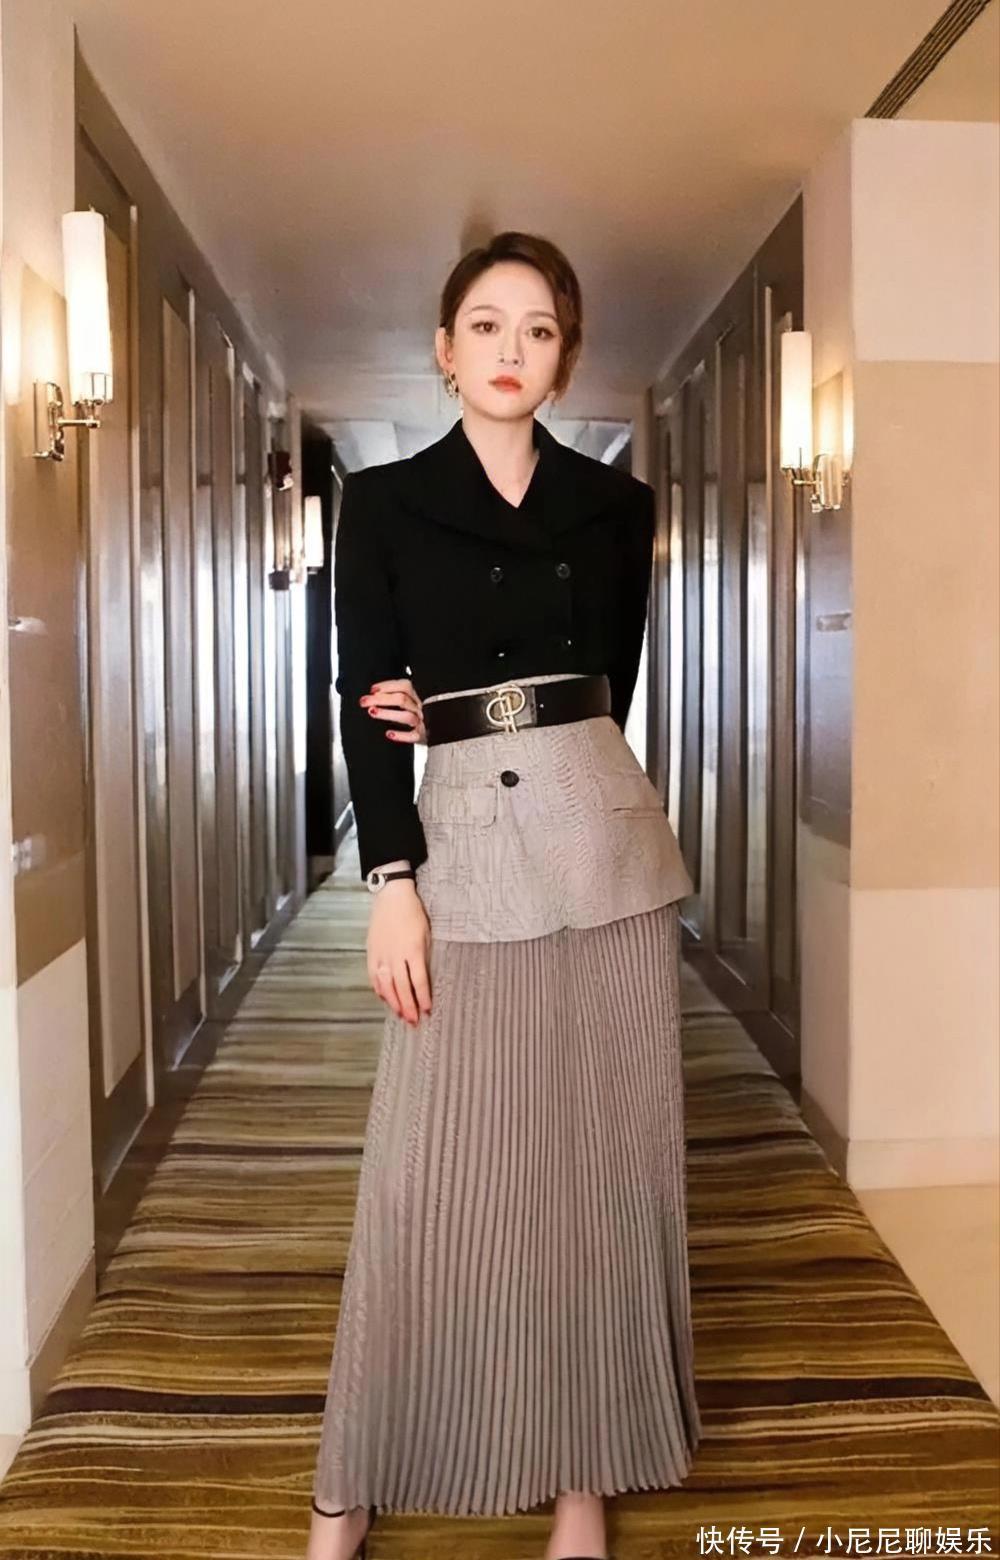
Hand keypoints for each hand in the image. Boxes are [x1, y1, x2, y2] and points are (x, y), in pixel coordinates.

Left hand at [358, 678, 425, 743]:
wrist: (428, 732)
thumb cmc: (409, 715)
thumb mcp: (403, 703)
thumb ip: (391, 696)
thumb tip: (371, 695)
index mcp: (414, 697)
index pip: (405, 686)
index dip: (388, 686)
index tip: (372, 690)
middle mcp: (417, 708)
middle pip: (403, 699)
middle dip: (381, 699)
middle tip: (364, 701)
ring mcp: (419, 722)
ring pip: (407, 716)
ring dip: (388, 713)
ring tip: (372, 712)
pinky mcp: (419, 736)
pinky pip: (413, 736)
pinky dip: (401, 735)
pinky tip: (389, 734)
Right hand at [367, 881, 431, 1024]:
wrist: (392, 897)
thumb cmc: (413, 913)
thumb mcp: (426, 933)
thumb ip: (424, 956)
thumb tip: (423, 978)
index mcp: (413, 951)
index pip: (418, 981)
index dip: (423, 998)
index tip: (428, 1011)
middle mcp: (395, 956)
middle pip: (402, 988)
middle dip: (409, 1007)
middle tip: (414, 1022)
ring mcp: (381, 955)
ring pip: (386, 986)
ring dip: (394, 1003)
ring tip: (401, 1016)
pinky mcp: (372, 953)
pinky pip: (374, 977)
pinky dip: (380, 990)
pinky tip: (385, 999)